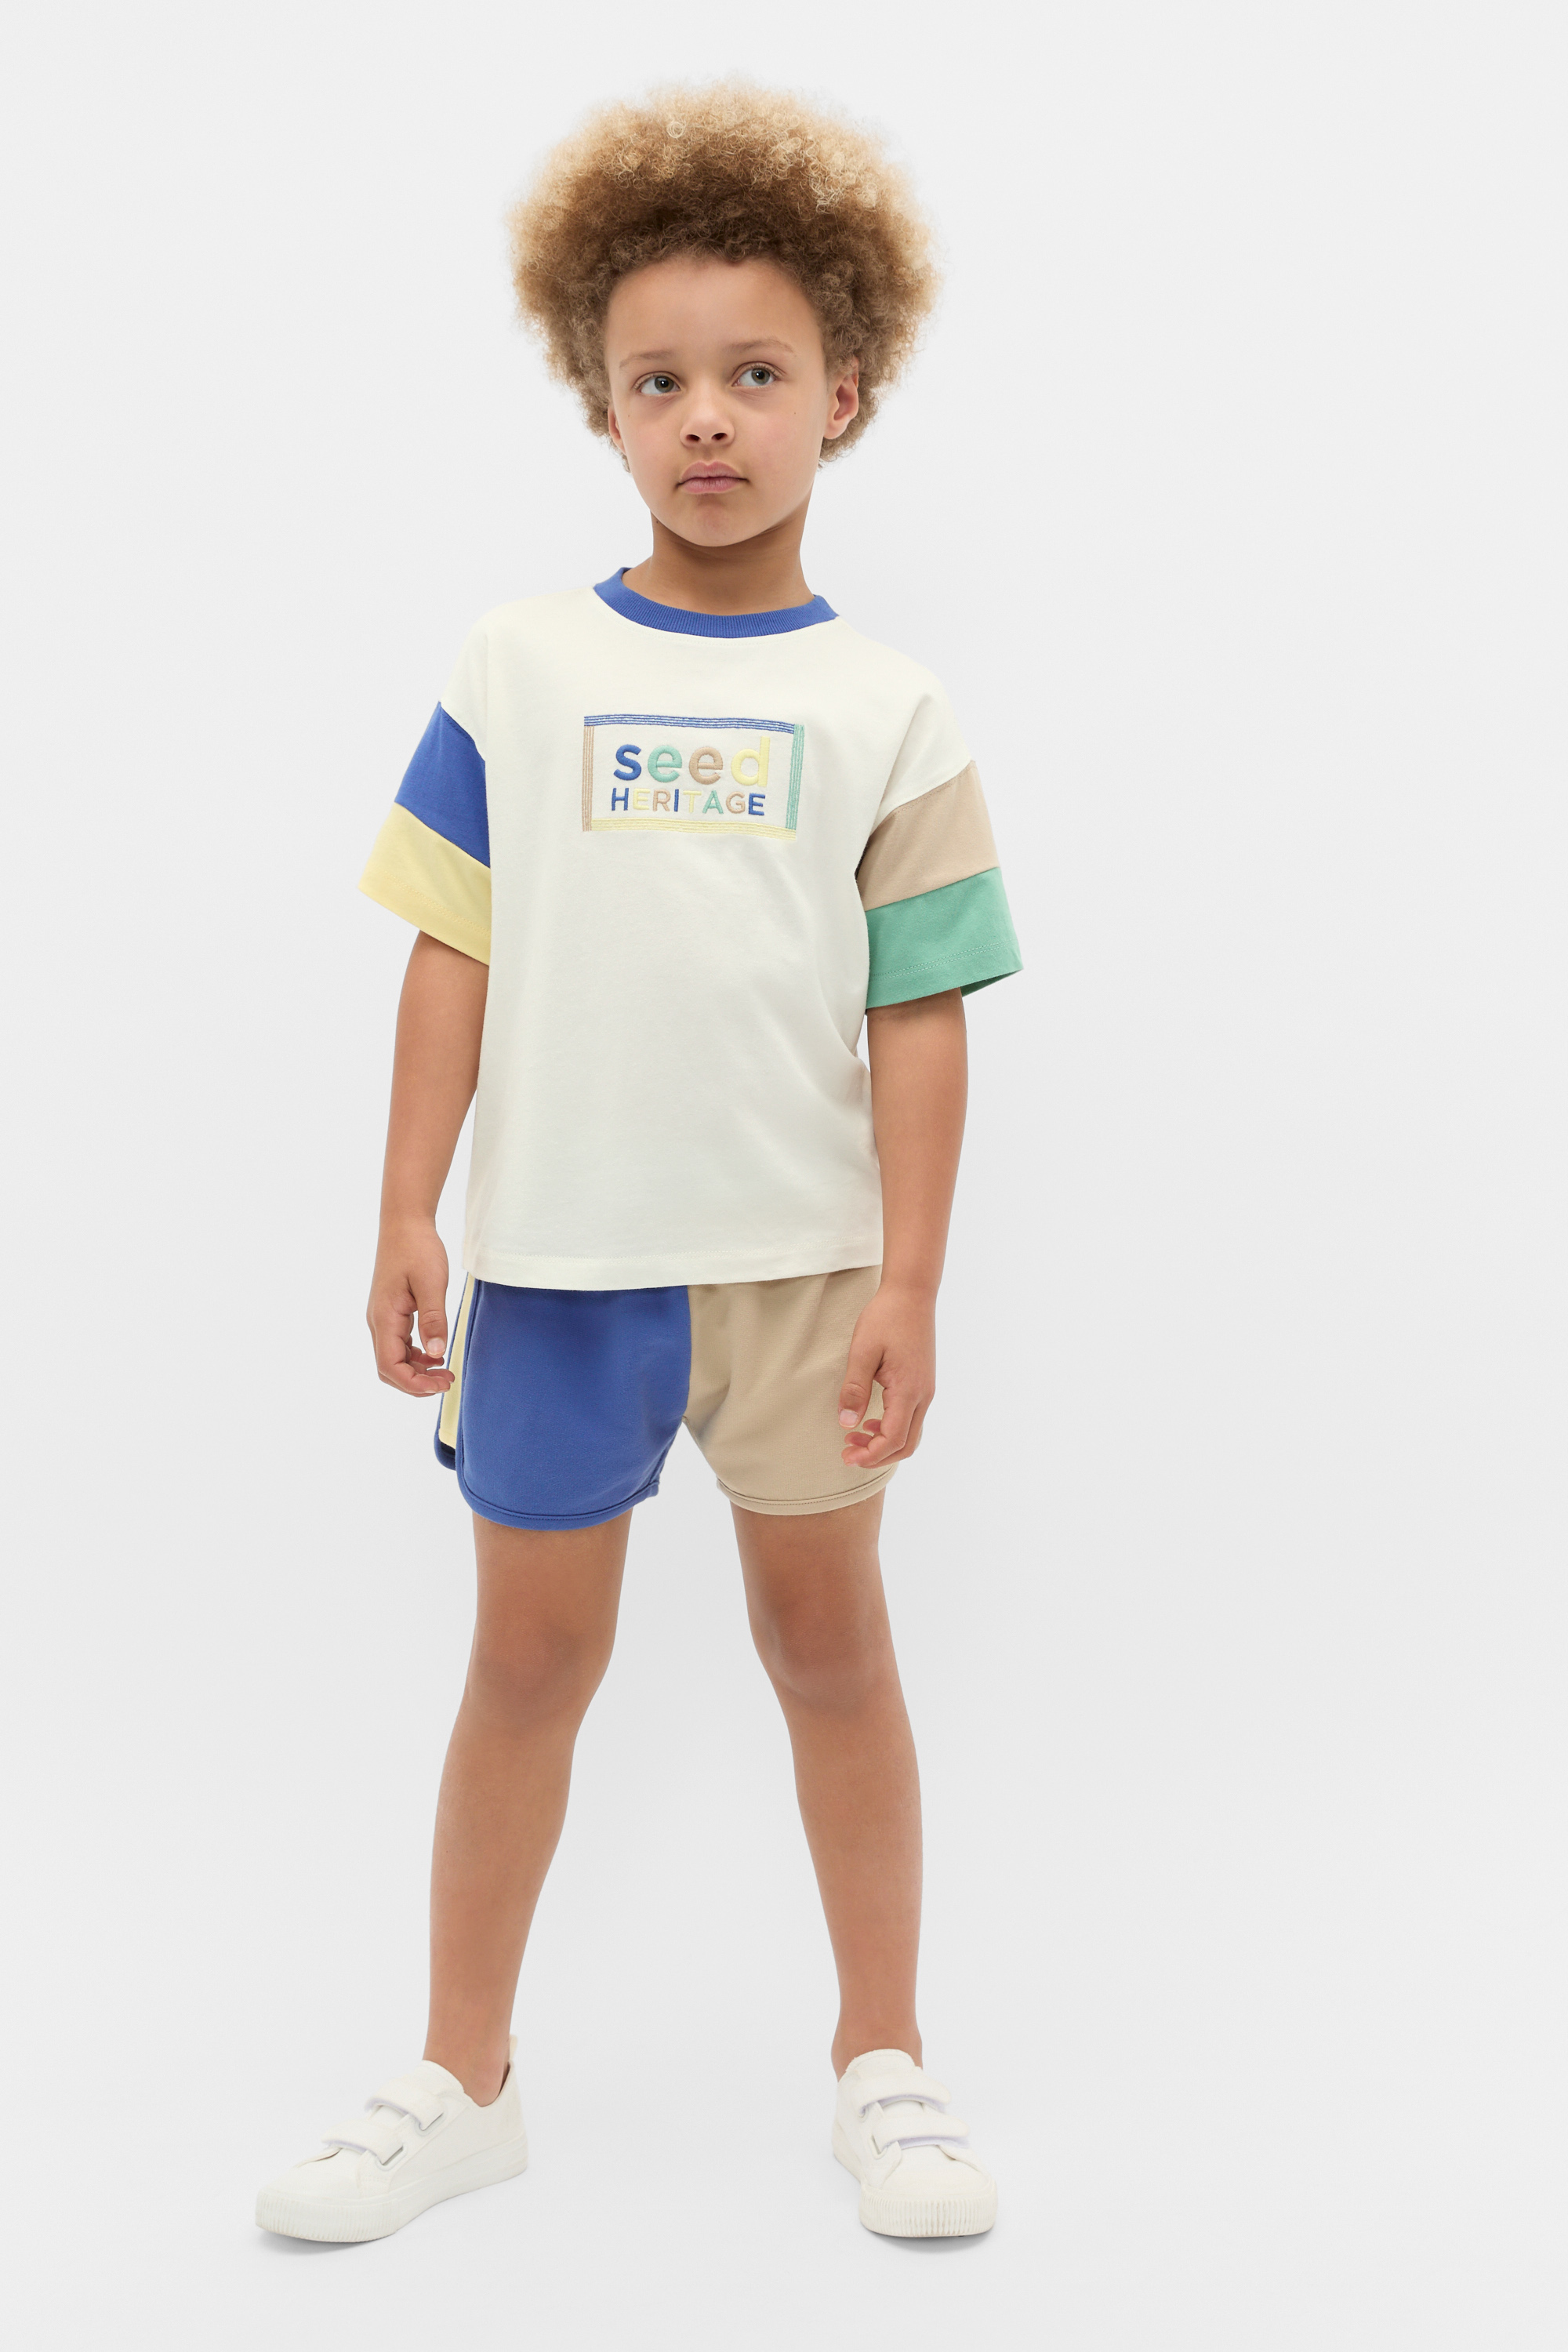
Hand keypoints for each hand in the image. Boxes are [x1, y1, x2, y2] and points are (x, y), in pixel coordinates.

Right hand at [368, 1217, 453, 1394]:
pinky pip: (399, 1344)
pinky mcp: (391, 1313)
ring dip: (417, 1371)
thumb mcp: (432, 1283)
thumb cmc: (417, 1248)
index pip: (390, 1366)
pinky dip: (416, 1356)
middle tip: (447, 1380)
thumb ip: (434, 1319)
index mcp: (384, 1318)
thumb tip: (437, 1353)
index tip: (442, 1383)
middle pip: (388, 1369)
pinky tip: (436, 1354)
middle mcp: (378, 1322)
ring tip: (445, 1371)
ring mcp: (383, 1318)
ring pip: (394, 1359)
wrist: (405, 1223)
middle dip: (415, 1383)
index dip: (414, 1384)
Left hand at [837, 1283, 935, 1469]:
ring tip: (855, 1437)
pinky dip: (892, 1429)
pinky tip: (870, 1421)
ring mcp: (926, 1390)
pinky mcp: (923, 1384)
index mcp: (908, 1390)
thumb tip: (847, 1424)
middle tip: (848, 1453)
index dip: (870, 1455)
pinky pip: (911, 1418)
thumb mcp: (863, 1351)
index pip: (893, 1439)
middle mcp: (923, 1395)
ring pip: (911, 1433)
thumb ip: (855, 1389)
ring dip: (884, 1443)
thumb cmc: (886, 1318)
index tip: (846, 1456)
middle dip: (877, 1456)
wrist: (912, 1294)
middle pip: (907, 1444)